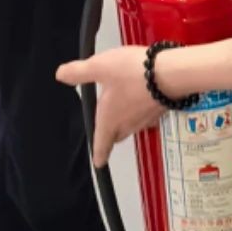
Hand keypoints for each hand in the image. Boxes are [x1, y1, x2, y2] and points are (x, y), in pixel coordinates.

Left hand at [56, 46, 164, 166]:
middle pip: (117, 135)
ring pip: (132, 126)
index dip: (99, 153)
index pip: (101, 143)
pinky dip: (141, 110)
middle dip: (111, 135)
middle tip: (107, 132)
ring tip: (122, 109)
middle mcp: (128, 124)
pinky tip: (141, 96)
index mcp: (110, 119)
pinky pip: (146, 116)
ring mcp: (146, 119)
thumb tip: (60, 75)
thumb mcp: (100, 67)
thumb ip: (80, 72)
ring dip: (126, 121)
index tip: (98, 163)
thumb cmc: (132, 73)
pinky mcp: (159, 110)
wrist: (170, 73)